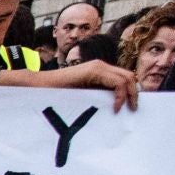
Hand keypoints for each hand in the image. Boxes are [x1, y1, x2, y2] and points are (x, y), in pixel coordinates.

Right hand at [3, 61, 138, 110]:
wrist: (39, 87)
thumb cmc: (56, 95)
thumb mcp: (83, 95)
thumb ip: (97, 95)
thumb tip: (115, 106)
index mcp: (99, 71)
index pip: (124, 78)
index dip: (131, 92)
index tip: (131, 107)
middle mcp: (101, 65)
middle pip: (129, 76)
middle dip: (134, 93)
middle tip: (133, 109)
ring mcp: (98, 66)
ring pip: (126, 78)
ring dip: (130, 94)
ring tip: (127, 109)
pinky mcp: (94, 71)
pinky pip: (117, 82)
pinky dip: (120, 95)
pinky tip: (115, 107)